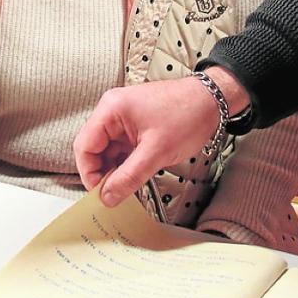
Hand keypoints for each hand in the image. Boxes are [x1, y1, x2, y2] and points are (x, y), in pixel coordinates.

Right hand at [74, 71, 235, 206]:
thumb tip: (108, 196)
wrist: (212, 101)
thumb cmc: (188, 113)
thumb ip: (129, 176)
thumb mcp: (157, 151)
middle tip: (112, 195)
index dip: (88, 172)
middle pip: (94, 148)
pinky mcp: (135, 126)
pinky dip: (126, 164)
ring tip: (125, 189)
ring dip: (115, 170)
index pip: (85, 145)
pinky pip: (122, 149)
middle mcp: (113, 111)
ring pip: (108, 151)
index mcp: (112, 109)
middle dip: (102, 173)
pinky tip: (133, 178)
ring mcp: (124, 118)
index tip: (99, 193)